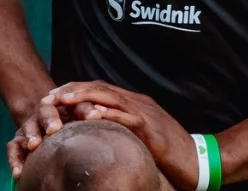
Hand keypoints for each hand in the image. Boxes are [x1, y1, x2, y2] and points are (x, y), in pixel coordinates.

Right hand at [6, 90, 99, 179]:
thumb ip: (94, 117)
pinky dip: (14, 160)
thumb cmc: (71, 123)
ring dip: (31, 135)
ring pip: (28, 127)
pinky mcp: (18, 140)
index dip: (86, 110)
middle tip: (54, 128)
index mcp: (65, 106)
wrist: (45, 120)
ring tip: (34, 145)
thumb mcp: (83, 119)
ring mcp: (30, 126)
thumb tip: (108, 119)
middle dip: (50, 119)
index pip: (77, 105)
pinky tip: (19, 173)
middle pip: (46, 111)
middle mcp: (45, 113)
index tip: (96, 116)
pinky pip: (13, 148)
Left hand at [46, 81, 199, 190]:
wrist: (197, 159)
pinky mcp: (151, 129)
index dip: (77, 89)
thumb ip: (123, 126)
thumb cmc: (168, 151)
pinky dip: (108, 114)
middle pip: (102, 89)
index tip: (54, 95)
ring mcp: (145, 114)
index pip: (101, 89)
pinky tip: (91, 116)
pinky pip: (127, 118)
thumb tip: (99, 127)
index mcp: (135, 103)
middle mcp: (138, 103)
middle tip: (50, 96)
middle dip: (74, 90)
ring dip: (85, 98)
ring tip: (64, 100)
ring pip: (111, 99)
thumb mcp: (141, 134)